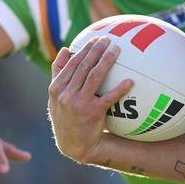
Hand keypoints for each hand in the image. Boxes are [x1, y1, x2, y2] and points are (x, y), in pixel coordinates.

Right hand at [48, 37, 131, 163]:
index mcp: (55, 88)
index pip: (71, 63)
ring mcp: (79, 104)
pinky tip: (130, 81)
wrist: (73, 144)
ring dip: (106, 61)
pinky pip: (108, 98)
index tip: (95, 39)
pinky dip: (120, 88)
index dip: (84, 49)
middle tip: (108, 39)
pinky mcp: (92, 113)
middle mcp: (66, 94)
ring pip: (95, 76)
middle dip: (96, 50)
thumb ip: (58, 73)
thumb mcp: (54, 97)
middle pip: (83, 66)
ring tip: (116, 50)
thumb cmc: (65, 117)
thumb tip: (65, 49)